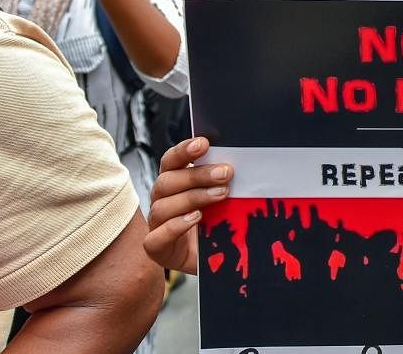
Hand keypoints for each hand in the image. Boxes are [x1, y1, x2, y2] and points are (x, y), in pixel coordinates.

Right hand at [144, 136, 232, 274]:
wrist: (219, 259)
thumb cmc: (221, 222)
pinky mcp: (158, 249)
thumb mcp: (227, 198)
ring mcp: (157, 225)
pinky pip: (156, 238)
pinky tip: (196, 218)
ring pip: (162, 206)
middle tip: (226, 172)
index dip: (183, 151)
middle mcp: (162, 200)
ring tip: (221, 194)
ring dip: (193, 197)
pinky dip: (175, 226)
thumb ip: (226, 180)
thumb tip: (247, 160)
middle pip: (167, 181)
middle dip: (198, 174)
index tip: (204, 143)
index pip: (170, 161)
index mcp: (175, 183)